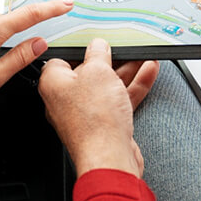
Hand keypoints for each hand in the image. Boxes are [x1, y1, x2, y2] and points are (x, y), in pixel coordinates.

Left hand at [38, 39, 158, 176]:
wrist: (110, 158)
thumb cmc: (95, 120)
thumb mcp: (98, 71)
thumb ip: (98, 54)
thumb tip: (98, 45)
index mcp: (53, 84)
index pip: (62, 58)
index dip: (80, 49)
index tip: (96, 43)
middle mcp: (65, 100)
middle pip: (88, 73)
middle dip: (109, 60)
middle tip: (123, 49)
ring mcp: (85, 114)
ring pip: (106, 87)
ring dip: (126, 72)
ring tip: (143, 58)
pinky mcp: (103, 125)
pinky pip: (117, 101)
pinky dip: (132, 87)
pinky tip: (147, 73)